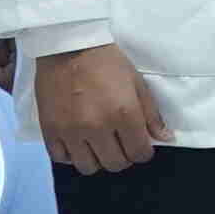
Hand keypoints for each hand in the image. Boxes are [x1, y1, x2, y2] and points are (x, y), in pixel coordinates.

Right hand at [30, 43, 169, 175]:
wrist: (68, 46)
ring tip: (98, 145)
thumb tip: (165, 138)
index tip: (140, 144)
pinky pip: (61, 158)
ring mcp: (71, 131)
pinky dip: (71, 155)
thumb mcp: (136, 83)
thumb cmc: (107, 62)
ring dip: (97, 160)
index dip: (143, 152)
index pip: (139, 154)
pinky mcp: (50, 129)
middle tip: (120, 144)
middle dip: (123, 157)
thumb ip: (151, 114)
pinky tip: (77, 143)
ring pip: (88, 167)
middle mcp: (97, 127)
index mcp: (124, 114)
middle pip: (115, 164)